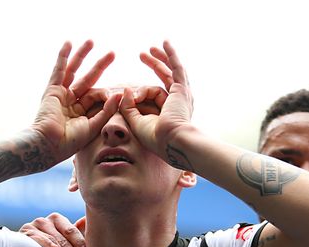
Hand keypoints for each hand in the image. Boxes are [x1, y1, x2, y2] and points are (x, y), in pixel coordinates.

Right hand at [20, 213, 85, 246]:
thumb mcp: (61, 240)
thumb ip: (76, 235)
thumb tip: (87, 223)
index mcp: (57, 220)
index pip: (71, 231)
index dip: (81, 244)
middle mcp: (45, 221)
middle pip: (63, 239)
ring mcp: (33, 226)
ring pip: (52, 241)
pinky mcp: (24, 233)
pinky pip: (37, 238)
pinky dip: (46, 244)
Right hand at [32, 40, 121, 164]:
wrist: (48, 146)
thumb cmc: (69, 142)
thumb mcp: (93, 126)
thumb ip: (107, 110)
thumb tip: (119, 94)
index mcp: (80, 112)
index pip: (96, 96)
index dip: (107, 94)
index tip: (117, 94)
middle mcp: (70, 101)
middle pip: (88, 79)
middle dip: (100, 66)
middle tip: (113, 53)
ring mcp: (61, 94)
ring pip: (74, 70)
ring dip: (82, 55)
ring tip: (92, 41)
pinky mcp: (52, 90)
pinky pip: (59, 70)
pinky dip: (63, 57)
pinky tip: (69, 44)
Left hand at [120, 41, 194, 168]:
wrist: (172, 142)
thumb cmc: (157, 139)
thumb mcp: (136, 122)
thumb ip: (129, 106)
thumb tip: (126, 89)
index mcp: (170, 111)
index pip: (156, 94)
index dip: (141, 91)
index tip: (130, 93)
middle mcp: (179, 101)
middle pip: (166, 78)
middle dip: (154, 65)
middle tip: (143, 54)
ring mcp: (182, 94)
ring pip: (171, 71)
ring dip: (161, 58)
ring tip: (151, 48)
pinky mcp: (181, 89)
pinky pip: (176, 67)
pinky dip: (171, 54)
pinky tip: (165, 43)